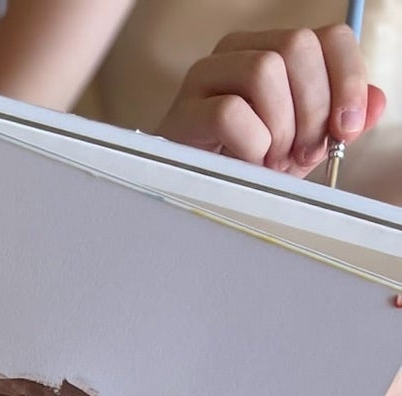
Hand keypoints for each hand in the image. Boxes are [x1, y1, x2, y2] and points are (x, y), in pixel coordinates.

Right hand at [156, 27, 384, 174]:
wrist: (189, 194)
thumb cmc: (244, 164)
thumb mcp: (303, 142)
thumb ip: (339, 122)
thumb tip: (376, 101)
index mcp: (273, 50)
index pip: (328, 37)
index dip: (348, 79)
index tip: (347, 127)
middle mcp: (238, 51)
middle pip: (296, 47)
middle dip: (313, 108)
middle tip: (304, 152)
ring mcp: (205, 77)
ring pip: (263, 72)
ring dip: (280, 127)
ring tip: (271, 160)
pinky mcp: (183, 111)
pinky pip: (230, 113)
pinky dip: (250, 146)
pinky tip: (245, 164)